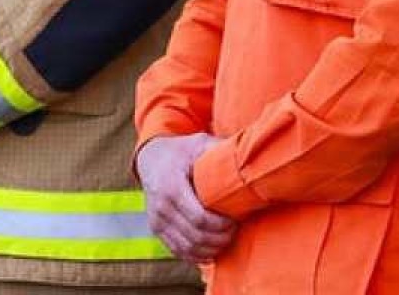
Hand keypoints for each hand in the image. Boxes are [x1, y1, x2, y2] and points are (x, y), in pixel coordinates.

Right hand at [138, 134, 236, 262]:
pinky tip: (211, 249)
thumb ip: (219, 149)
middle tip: (234, 230)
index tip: (235, 220)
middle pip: (196, 236)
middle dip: (220, 238)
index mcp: (171, 186)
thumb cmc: (181, 151)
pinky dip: (197, 255)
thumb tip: (247, 154)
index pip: (199, 218)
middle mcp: (161, 206)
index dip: (221, 226)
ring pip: (188, 248)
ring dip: (211, 249)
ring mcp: (157, 219)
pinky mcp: (156, 229)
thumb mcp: (198, 143)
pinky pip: (178, 251)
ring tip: (225, 239)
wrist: (151, 158)